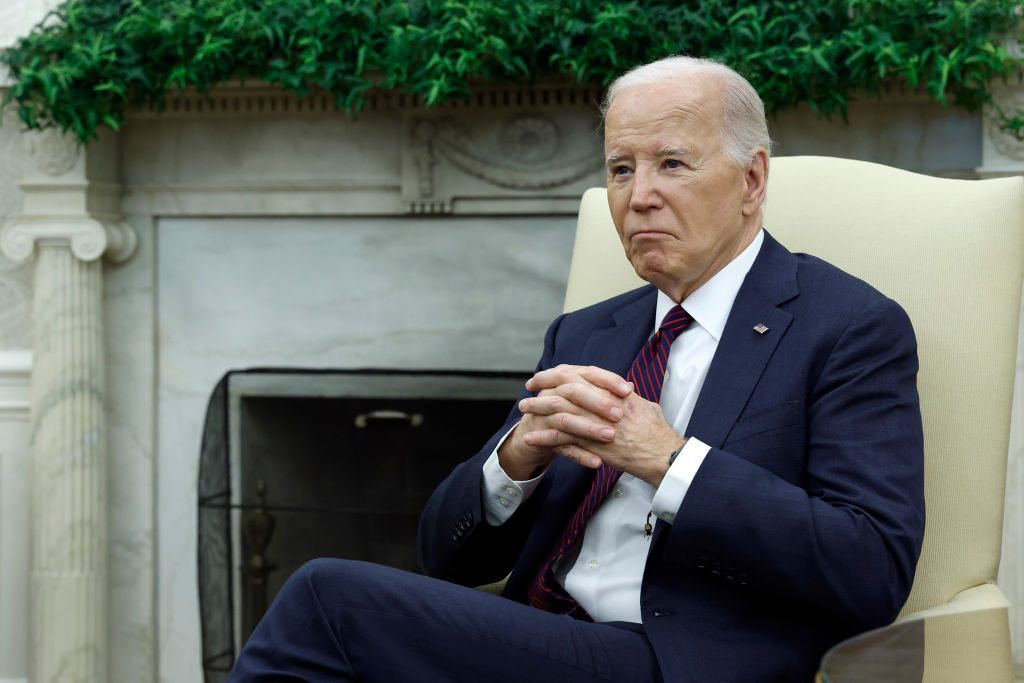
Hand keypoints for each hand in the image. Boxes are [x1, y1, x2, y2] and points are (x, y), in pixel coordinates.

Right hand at [497, 365, 630, 478]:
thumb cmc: (564, 413)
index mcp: (566, 380)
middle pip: (574, 392)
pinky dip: (579, 455)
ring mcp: (544, 416)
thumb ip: (604, 392)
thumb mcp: (582, 400)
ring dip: (588, 428)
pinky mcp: (539, 438)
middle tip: (619, 415)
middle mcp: (552, 393)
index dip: (608, 380)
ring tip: (609, 437)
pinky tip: (596, 462)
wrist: (532, 436)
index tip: (628, 391)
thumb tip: (631, 386)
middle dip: (598, 402)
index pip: (588, 373)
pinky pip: (560, 446)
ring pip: (566, 419)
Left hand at [516, 365, 685, 486]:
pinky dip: (544, 437)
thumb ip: (629, 396)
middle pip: (565, 388)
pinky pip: (563, 439)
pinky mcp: (593, 445)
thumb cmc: (658, 432)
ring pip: (560, 411)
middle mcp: (604, 404)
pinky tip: (531, 437)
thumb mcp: (644, 406)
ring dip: (538, 410)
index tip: (547, 373)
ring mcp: (597, 424)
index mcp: (615, 391)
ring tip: (523, 409)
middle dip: (543, 386)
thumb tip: (623, 389)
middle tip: (528, 387)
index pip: (581, 374)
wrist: (664, 455)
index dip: (560, 372)